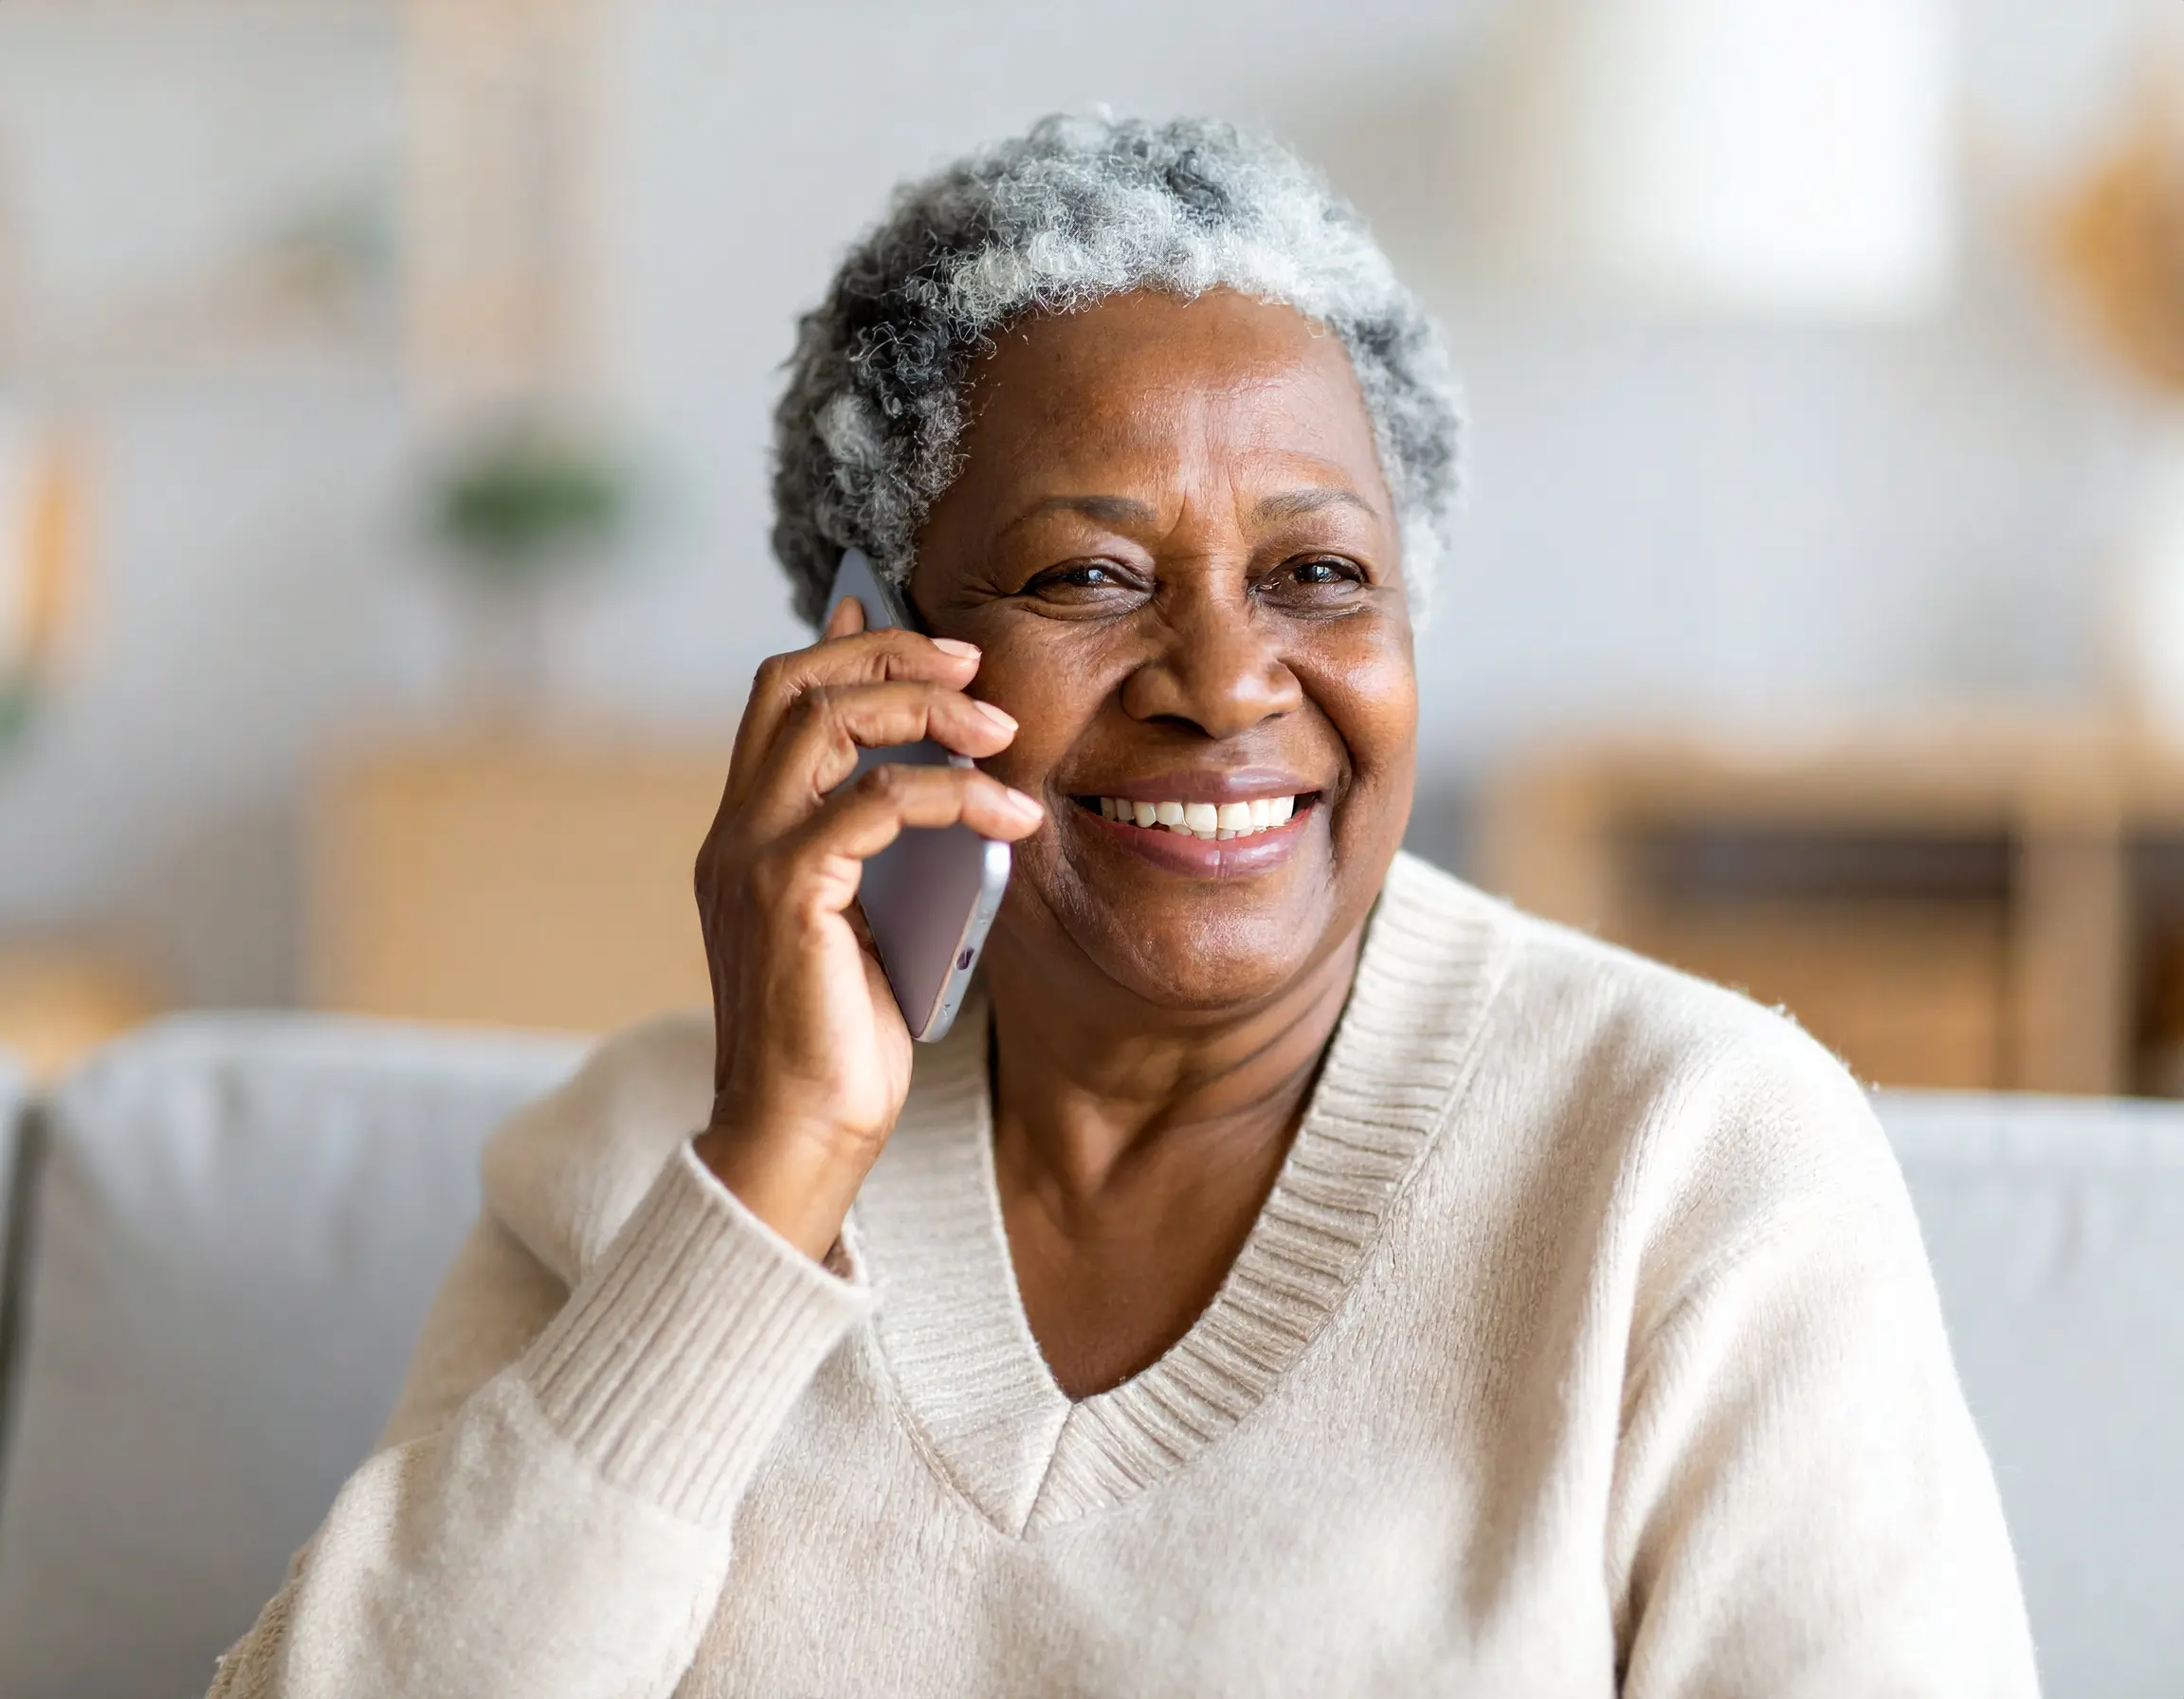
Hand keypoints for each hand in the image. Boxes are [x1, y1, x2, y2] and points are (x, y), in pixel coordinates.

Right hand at [690, 594, 1042, 1258]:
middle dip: (886, 652)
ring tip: (1001, 729)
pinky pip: (872, 804)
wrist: (799, 1139)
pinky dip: (950, 793)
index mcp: (748, 836)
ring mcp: (750, 861)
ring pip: (824, 722)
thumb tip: (941, 778)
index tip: (905, 616)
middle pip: (790, 683)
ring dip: (923, 707)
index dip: (841, 645)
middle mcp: (734, 835)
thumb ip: (885, 849)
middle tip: (972, 662)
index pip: (777, 700)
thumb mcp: (873, 922)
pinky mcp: (786, 895)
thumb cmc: (843, 1045)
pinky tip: (1010, 813)